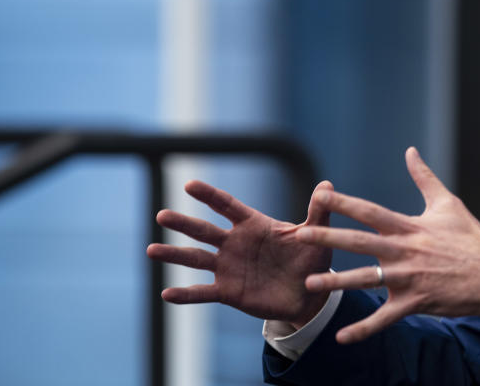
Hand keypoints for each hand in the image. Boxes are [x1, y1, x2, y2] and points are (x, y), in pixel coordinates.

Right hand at [146, 179, 334, 327]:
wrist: (309, 294)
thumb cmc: (311, 258)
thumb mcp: (315, 235)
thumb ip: (318, 211)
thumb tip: (328, 184)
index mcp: (253, 225)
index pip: (227, 206)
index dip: (209, 196)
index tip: (189, 185)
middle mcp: (235, 244)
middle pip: (205, 230)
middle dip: (184, 223)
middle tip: (161, 214)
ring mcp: (229, 268)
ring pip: (196, 259)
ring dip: (174, 255)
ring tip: (151, 249)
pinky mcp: (228, 292)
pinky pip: (203, 292)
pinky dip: (185, 294)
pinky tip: (166, 293)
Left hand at [297, 147, 479, 343]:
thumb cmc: (472, 239)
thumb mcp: (449, 204)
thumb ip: (424, 178)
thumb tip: (410, 151)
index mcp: (411, 227)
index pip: (371, 211)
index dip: (345, 203)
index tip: (320, 195)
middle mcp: (405, 251)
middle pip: (360, 242)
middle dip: (328, 237)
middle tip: (300, 235)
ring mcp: (409, 279)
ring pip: (365, 281)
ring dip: (336, 282)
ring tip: (309, 282)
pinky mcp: (415, 303)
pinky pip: (384, 319)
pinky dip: (363, 330)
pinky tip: (341, 338)